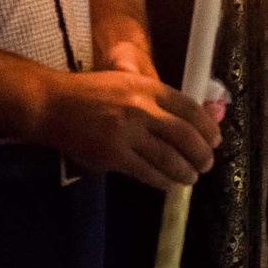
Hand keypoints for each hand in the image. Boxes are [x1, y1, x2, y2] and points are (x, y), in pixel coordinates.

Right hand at [34, 70, 218, 190]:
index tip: (215, 140)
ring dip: (185, 172)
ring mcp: (126, 133)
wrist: (52, 104)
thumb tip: (194, 118)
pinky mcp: (113, 155)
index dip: (208, 128)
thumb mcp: (126, 83)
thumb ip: (157, 99)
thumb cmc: (91, 93)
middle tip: (206, 165)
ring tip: (190, 178)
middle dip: (202, 154)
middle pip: (185, 136)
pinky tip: (167, 183)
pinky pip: (147, 173)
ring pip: (169, 159)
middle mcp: (141, 108)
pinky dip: (162, 181)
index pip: (190, 109)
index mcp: (147, 87)